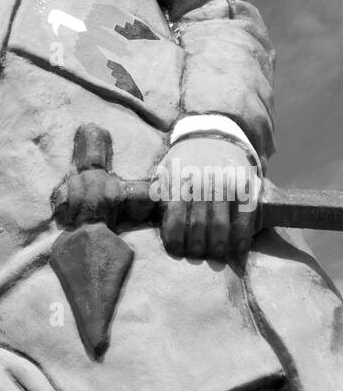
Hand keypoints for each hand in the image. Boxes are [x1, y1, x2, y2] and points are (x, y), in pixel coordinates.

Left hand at [151, 137, 259, 260]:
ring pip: (221, 223)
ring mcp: (225, 182)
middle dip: (197, 245)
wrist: (213, 136)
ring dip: (218, 244)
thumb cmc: (185, 161)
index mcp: (179, 178)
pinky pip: (244, 216)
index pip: (175, 215)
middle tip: (196, 254)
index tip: (176, 250)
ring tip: (215, 254)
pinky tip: (238, 249)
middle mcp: (202, 180)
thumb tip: (147, 217)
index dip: (175, 237)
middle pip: (199, 224)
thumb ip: (159, 191)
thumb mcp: (166, 169)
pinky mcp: (244, 185)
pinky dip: (242, 235)